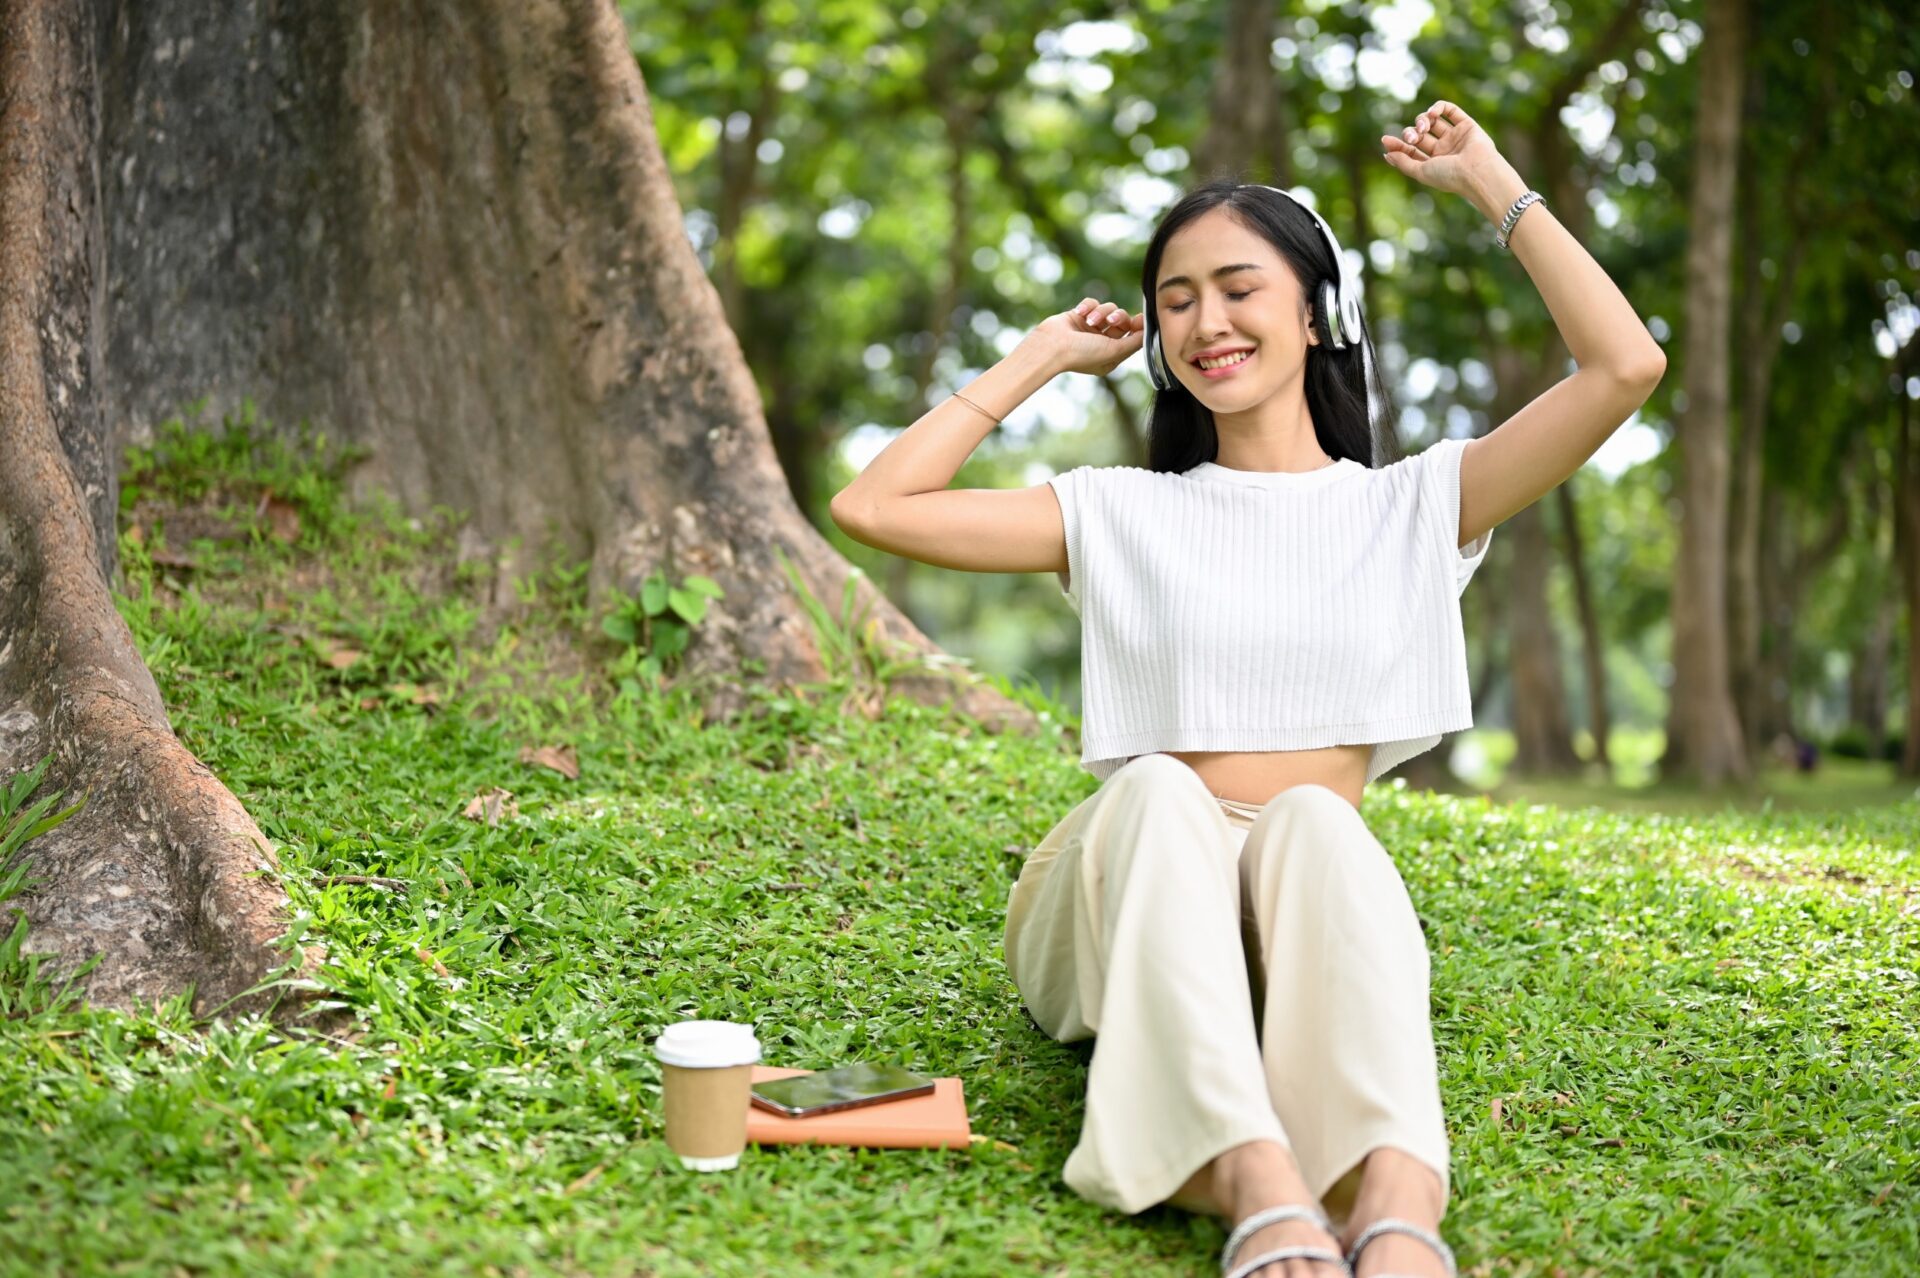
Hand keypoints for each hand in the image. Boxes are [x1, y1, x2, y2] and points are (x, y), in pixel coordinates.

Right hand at [1031, 297, 1144, 376]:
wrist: (1051, 346)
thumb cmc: (1081, 354)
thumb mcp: (1114, 351)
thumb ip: (1134, 342)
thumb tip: (1149, 332)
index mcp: (1110, 355)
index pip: (1131, 337)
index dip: (1138, 326)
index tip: (1141, 319)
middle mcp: (1101, 342)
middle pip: (1122, 320)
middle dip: (1118, 317)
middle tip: (1111, 320)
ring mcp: (1089, 328)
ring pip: (1107, 309)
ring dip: (1101, 312)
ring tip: (1090, 320)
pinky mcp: (1078, 316)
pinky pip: (1092, 303)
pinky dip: (1088, 306)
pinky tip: (1080, 313)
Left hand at [1380, 99, 1506, 201]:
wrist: (1476, 171)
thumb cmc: (1448, 175)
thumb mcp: (1420, 172)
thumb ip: (1403, 162)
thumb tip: (1386, 154)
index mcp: (1433, 163)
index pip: (1411, 150)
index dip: (1398, 144)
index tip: (1385, 140)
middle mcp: (1444, 149)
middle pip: (1419, 134)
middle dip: (1411, 132)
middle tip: (1414, 138)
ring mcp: (1455, 136)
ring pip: (1432, 121)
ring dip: (1422, 119)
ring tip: (1424, 127)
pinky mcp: (1466, 124)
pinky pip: (1450, 109)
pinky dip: (1438, 107)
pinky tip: (1432, 113)